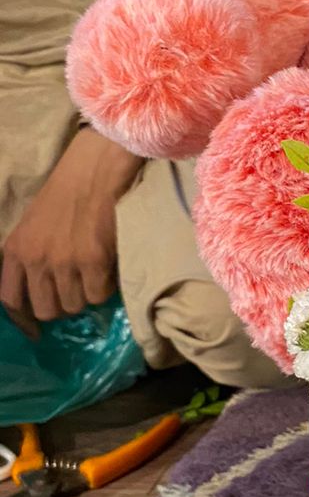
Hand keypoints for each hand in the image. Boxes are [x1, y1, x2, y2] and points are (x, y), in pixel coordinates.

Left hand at [1, 128, 143, 331]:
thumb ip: (33, 256)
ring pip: (76, 304)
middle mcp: (36, 259)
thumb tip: (46, 293)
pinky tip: (109, 264)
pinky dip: (107, 285)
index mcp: (16, 249)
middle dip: (64, 304)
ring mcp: (64, 261)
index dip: (25, 319)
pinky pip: (99, 294)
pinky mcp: (93, 260)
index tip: (37, 330)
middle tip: (78, 287)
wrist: (97, 166)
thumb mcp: (34, 225)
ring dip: (88, 294)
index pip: (10, 300)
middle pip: (48, 310)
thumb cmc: (69, 190)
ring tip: (95, 270)